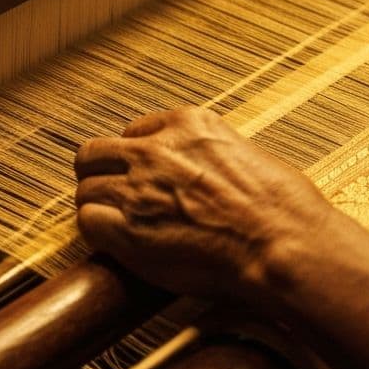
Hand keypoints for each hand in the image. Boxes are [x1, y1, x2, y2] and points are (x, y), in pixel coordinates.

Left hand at [74, 107, 331, 304]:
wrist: (284, 245)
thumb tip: (199, 167)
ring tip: (118, 226)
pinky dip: (98, 234)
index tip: (141, 175)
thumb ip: (208, 152)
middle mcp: (155, 150)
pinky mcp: (129, 230)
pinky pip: (87, 222)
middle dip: (101, 175)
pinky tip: (117, 244)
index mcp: (186, 124)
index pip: (132, 132)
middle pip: (94, 153)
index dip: (133, 157)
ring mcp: (138, 188)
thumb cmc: (281, 207)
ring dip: (99, 207)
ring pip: (85, 190)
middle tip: (114, 197)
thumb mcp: (245, 151)